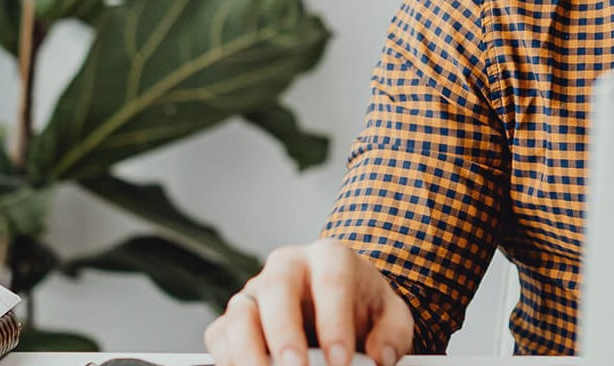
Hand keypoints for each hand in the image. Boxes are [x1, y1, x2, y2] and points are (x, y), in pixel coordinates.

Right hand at [205, 239, 414, 365]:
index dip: (334, 323)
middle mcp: (287, 267)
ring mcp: (256, 292)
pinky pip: (221, 336)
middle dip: (285, 332)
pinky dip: (228, 359)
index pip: (331, 281)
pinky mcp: (234, 319)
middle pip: (277, 288)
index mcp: (329, 257)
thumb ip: (393, 333)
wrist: (341, 307)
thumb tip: (381, 356)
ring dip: (248, 350)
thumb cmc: (364, 308)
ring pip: (240, 312)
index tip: (341, 361)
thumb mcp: (390, 315)